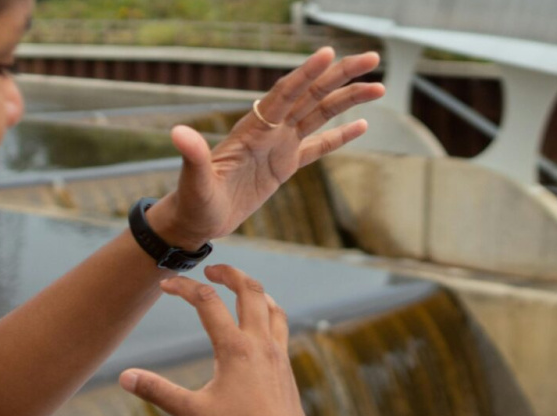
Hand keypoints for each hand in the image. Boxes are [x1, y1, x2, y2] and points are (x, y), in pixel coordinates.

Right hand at [119, 265, 317, 415]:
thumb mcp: (192, 412)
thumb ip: (157, 391)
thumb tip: (124, 377)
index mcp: (235, 349)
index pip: (206, 302)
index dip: (183, 288)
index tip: (165, 285)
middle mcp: (260, 344)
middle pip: (249, 290)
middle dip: (228, 273)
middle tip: (210, 270)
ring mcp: (277, 354)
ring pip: (271, 306)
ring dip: (254, 290)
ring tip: (238, 288)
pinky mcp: (286, 367)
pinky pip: (281, 327)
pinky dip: (269, 313)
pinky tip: (259, 325)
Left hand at [145, 48, 384, 248]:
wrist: (196, 220)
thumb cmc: (192, 201)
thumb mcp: (194, 180)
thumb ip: (192, 156)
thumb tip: (177, 133)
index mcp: (252, 130)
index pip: (284, 94)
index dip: (306, 74)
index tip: (328, 53)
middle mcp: (269, 131)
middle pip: (311, 95)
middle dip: (340, 76)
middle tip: (371, 57)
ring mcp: (278, 146)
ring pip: (319, 115)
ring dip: (348, 99)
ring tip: (379, 86)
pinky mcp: (284, 166)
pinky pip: (317, 146)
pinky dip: (340, 136)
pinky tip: (362, 124)